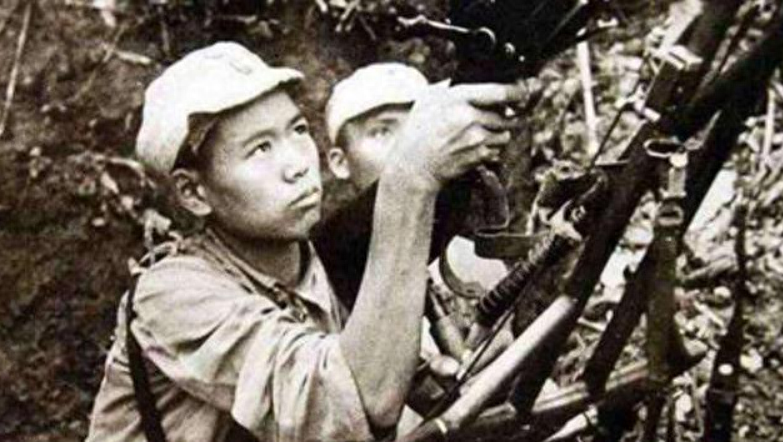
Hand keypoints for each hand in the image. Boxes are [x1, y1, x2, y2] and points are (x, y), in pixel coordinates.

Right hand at [385, 81, 525, 191]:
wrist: (414, 165)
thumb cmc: (419, 131)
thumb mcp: (428, 99)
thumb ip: (450, 86)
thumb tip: (473, 79)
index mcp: (458, 98)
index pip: (500, 92)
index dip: (516, 92)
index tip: (521, 93)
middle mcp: (469, 117)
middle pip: (506, 115)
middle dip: (505, 117)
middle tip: (496, 118)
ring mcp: (475, 138)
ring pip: (504, 134)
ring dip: (498, 134)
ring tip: (480, 134)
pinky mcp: (478, 156)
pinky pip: (497, 150)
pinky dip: (490, 149)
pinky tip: (474, 148)